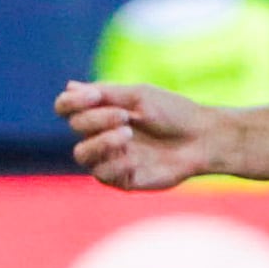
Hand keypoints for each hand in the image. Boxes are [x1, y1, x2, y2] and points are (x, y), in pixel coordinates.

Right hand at [55, 80, 223, 189]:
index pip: (66, 108)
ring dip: (101, 142)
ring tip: (126, 134)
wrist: (202, 139)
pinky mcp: (122, 179)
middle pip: (75, 127)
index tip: (93, 96)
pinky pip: (102, 174)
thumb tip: (69, 87)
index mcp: (102, 111)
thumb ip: (105, 94)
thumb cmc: (174, 112)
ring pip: (81, 155)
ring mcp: (111, 158)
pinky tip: (134, 158)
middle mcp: (101, 135)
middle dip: (96, 119)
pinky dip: (115, 163)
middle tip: (126, 116)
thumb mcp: (139, 96)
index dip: (70, 103)